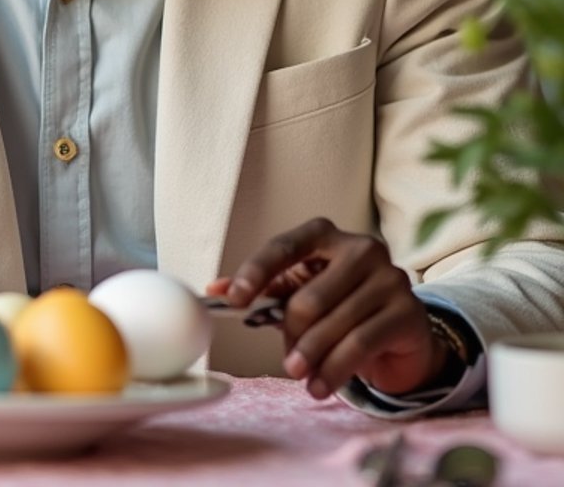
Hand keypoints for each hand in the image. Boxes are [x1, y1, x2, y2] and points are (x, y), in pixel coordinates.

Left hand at [207, 217, 447, 399]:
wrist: (401, 331)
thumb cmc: (342, 305)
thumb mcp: (302, 291)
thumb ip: (264, 289)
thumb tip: (214, 290)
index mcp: (326, 235)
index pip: (285, 246)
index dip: (256, 272)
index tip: (234, 300)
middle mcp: (360, 248)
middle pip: (308, 297)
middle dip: (292, 335)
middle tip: (288, 363)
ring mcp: (388, 277)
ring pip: (334, 324)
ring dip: (311, 358)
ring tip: (301, 378)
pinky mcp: (407, 310)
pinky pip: (360, 344)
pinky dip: (334, 370)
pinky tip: (321, 386)